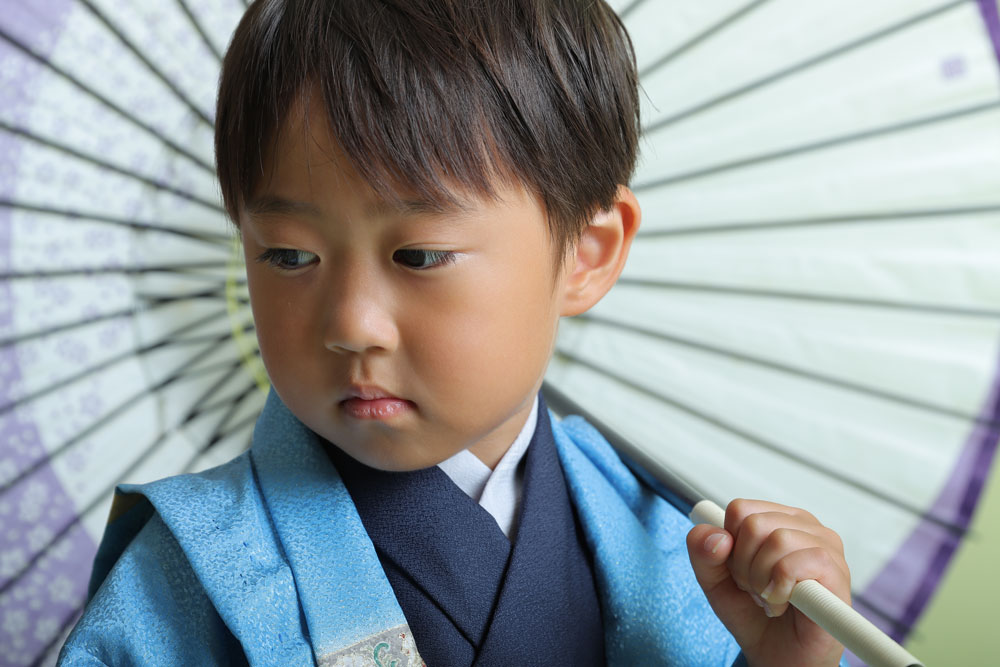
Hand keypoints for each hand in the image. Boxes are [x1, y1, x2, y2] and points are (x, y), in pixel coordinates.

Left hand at [686, 499, 849, 666]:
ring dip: (761, 580)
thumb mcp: (715, 582)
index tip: (739, 571)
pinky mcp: (836, 574)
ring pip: (776, 541)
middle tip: (756, 590)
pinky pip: (794, 565)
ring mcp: (826, 548)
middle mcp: (806, 527)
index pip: (740, 509)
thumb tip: (716, 536)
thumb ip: (703, 553)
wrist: (780, 658)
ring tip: (770, 598)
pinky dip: (778, 589)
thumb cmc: (755, 616)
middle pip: (754, 524)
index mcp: (779, 519)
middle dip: (744, 566)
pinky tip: (783, 603)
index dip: (729, 545)